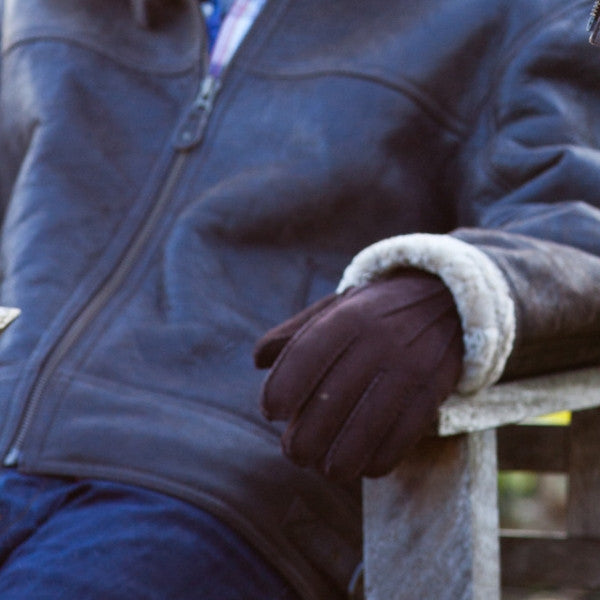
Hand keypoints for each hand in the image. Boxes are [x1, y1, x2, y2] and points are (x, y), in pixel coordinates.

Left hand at [254, 269, 463, 480]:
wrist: (444, 302)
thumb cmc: (374, 313)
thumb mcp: (336, 308)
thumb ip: (294, 333)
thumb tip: (257, 360)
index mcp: (347, 317)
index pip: (303, 358)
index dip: (281, 391)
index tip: (271, 411)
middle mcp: (377, 340)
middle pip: (329, 402)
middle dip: (303, 438)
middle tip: (294, 450)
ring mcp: (408, 367)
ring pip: (364, 429)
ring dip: (337, 460)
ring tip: (325, 467)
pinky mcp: (432, 391)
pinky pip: (400, 438)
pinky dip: (377, 461)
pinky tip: (364, 466)